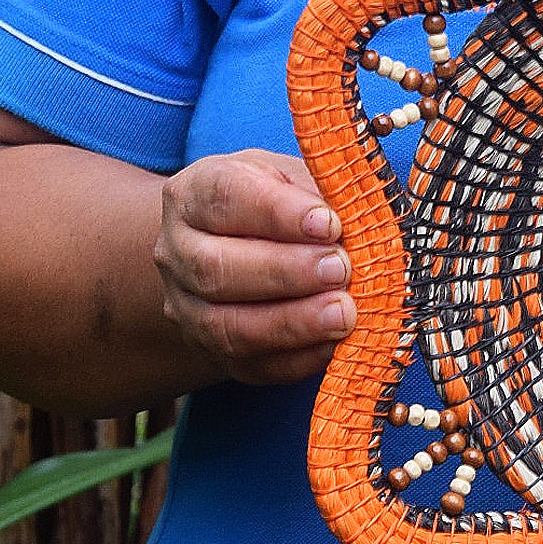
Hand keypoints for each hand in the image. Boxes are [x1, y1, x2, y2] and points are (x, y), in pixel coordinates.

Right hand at [153, 149, 354, 385]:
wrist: (243, 246)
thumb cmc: (279, 202)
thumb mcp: (294, 177)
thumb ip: (322, 191)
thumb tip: (364, 215)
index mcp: (193, 194)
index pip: (224, 197)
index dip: (277, 212)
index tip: (329, 223)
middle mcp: (177, 252)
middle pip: (216, 267)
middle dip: (285, 272)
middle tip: (340, 269)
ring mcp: (187, 308)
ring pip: (226, 326)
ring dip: (291, 323)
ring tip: (343, 313)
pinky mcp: (212, 352)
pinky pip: (250, 366)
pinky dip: (297, 358)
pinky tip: (336, 344)